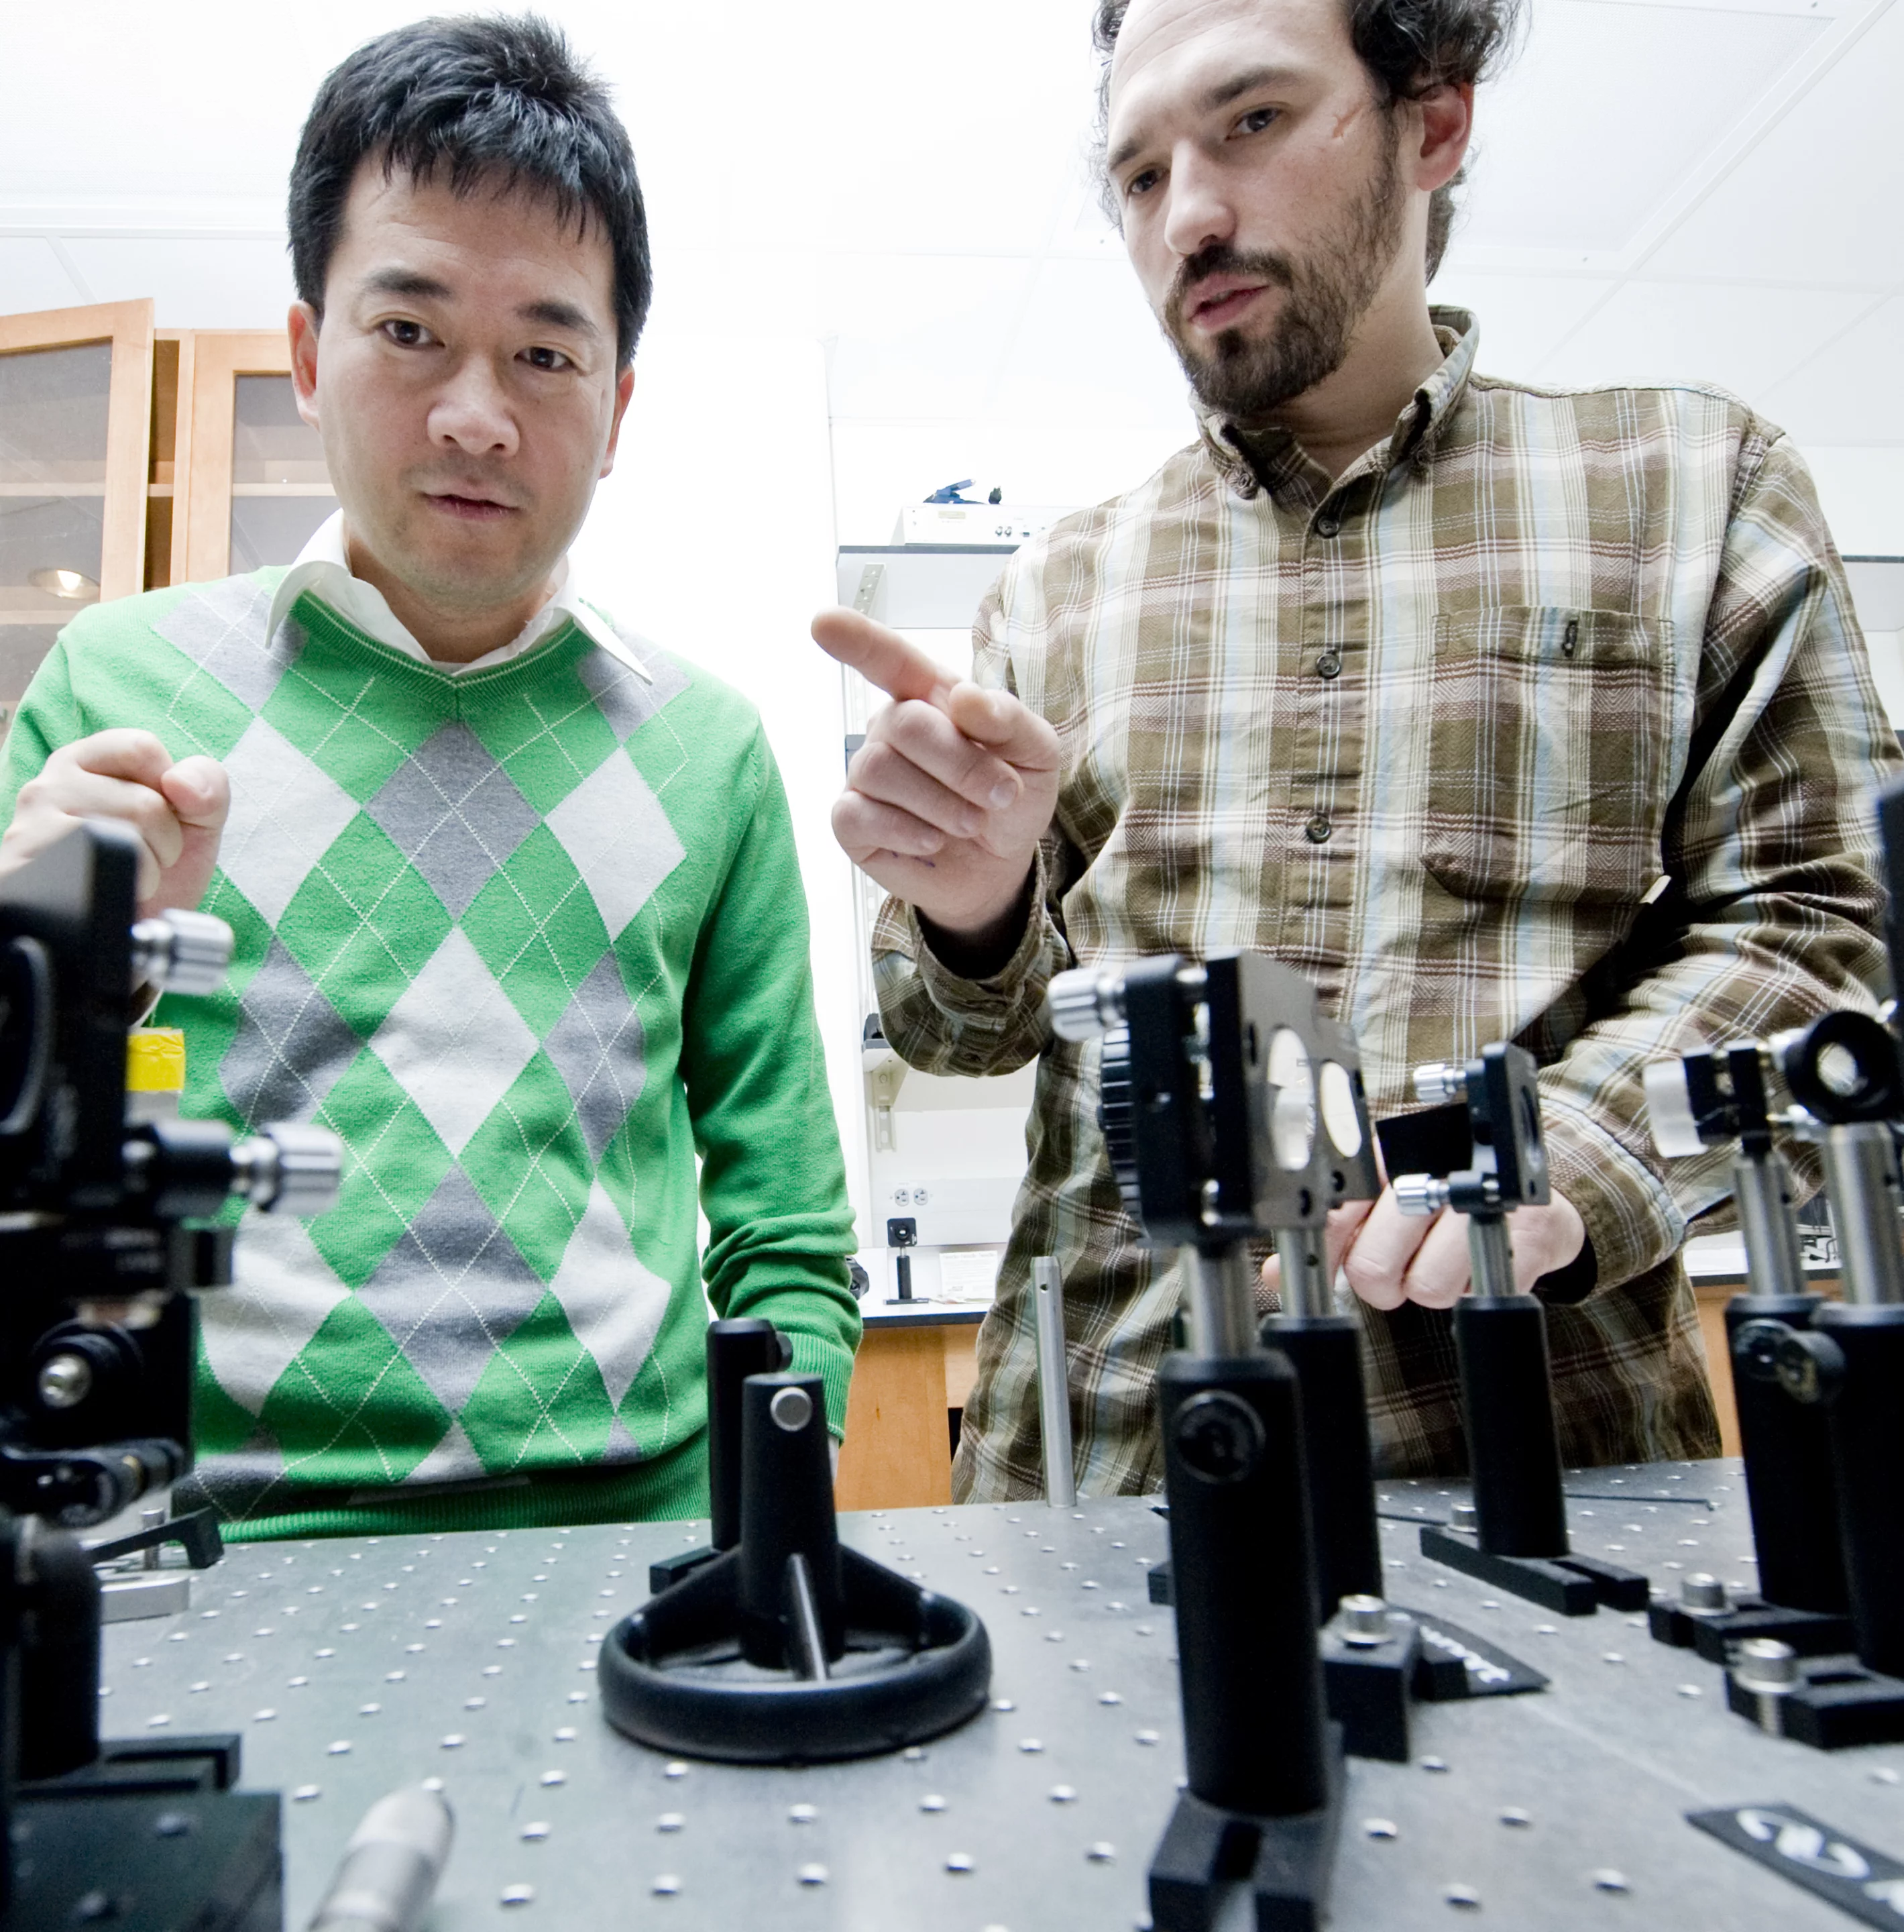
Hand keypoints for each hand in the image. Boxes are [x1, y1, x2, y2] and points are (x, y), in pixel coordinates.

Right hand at [0, 730, 229, 918]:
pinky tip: (120, 888)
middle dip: (166, 838)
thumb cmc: (155, 864)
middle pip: (143, 800)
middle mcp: (51, 784)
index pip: (141, 747)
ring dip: (151, 865)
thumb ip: (208, 786)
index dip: (171, 788)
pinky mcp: (29, 863)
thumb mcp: (196, 819)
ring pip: (127, 833)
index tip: (164, 812)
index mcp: (88, 760)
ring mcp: (35, 824)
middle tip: (147, 853)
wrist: (128, 925)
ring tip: (132, 871)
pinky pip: (107, 865)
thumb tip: (181, 781)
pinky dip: (134, 885)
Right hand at [813, 607, 1059, 942]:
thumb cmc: (1010, 797)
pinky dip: (904, 831)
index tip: (823, 622)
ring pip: (879, 769)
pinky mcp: (851, 823)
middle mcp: (890, 728)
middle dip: (962, 765)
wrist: (1000, 865)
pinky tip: (933, 840)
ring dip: (940, 803)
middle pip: (905, 724)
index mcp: (931, 697)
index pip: (890, 658)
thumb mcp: (1036, 754)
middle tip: (1000, 796)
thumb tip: (964, 697)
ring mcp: (866, 775)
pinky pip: (857, 815)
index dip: (857, 639)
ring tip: (971, 822)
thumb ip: (1010, 719)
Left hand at [1262, 1185, 1585, 1309]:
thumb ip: (1334, 1236)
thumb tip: (1278, 1274)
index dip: (1328, 1254)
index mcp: (1390, 1158)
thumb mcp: (1383, 1206)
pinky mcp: (1526, 1234)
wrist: (1533, 1200)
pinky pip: (1476, 1293)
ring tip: (1440, 1261)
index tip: (1327, 1270)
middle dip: (1382, 1283)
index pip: (1338, 1215)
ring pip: (1425, 1287)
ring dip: (1430, 1288)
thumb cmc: (1444, 1199)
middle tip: (1398, 1269)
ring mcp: (1482, 1201)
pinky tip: (1476, 1262)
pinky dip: (1473, 1289)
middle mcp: (1433, 1171)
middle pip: (1374, 1265)